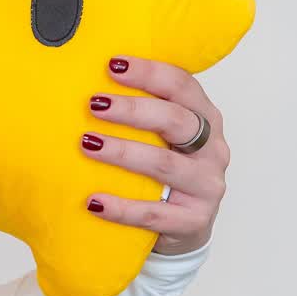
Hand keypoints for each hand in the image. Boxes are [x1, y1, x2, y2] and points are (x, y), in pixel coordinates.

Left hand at [82, 54, 229, 256]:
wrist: (180, 230)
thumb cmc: (160, 175)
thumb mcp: (158, 139)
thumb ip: (138, 115)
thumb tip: (84, 84)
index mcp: (205, 119)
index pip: (182, 87)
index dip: (150, 73)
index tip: (112, 65)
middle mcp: (212, 149)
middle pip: (176, 121)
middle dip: (133, 109)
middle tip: (94, 104)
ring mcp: (207, 186)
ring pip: (164, 164)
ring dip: (122, 152)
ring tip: (87, 144)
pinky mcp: (195, 220)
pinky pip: (154, 213)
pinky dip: (121, 207)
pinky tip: (94, 201)